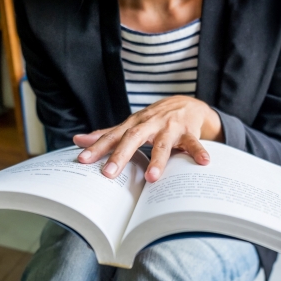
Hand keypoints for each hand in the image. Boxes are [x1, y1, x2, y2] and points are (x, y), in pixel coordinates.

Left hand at [73, 96, 224, 181]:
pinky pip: (194, 143)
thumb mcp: (130, 125)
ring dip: (158, 160)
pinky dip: (198, 152)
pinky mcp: (188, 132)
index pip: (112, 136)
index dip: (97, 148)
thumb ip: (106, 134)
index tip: (83, 160)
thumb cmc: (154, 119)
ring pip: (162, 144)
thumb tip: (77, 140)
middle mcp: (149, 124)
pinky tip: (203, 162)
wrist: (186, 103)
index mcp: (133, 124)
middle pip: (133, 139)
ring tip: (152, 176)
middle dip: (121, 155)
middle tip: (109, 174)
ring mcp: (169, 128)